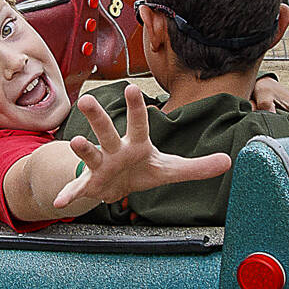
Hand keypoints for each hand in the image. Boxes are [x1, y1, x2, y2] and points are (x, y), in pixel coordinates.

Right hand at [52, 85, 232, 209]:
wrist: (115, 188)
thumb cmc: (142, 171)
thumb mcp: (171, 169)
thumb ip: (197, 167)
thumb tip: (229, 161)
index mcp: (136, 144)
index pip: (139, 123)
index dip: (136, 107)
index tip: (132, 87)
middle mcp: (115, 150)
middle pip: (106, 131)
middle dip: (98, 116)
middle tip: (87, 98)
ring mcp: (100, 166)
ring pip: (89, 153)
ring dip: (81, 148)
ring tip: (74, 142)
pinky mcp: (90, 184)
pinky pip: (78, 189)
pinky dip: (69, 194)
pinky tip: (60, 201)